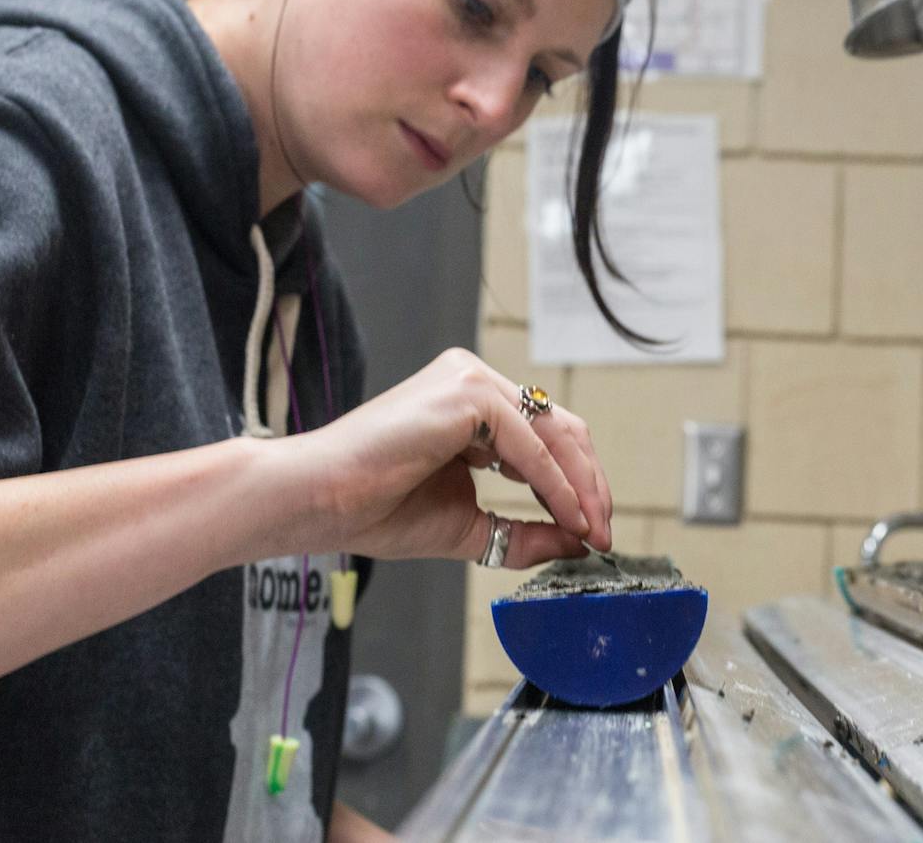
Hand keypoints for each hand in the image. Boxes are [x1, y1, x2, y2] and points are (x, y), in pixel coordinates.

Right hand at [267, 349, 612, 566]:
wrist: (320, 501)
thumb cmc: (375, 508)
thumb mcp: (470, 526)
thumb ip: (526, 530)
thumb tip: (578, 543)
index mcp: (473, 405)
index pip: (549, 437)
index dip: (579, 486)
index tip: (593, 532)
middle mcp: (475, 382)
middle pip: (562, 430)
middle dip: (590, 486)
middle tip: (602, 533)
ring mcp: (471, 380)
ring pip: (555, 432)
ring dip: (582, 487)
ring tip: (590, 531)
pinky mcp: (467, 391)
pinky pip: (530, 442)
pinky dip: (556, 483)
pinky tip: (568, 516)